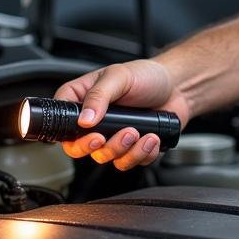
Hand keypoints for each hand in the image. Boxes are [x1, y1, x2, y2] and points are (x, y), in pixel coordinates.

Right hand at [54, 59, 190, 170]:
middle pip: (77, 148)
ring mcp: (111, 136)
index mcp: (83, 99)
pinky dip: (140, 154)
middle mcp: (94, 121)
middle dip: (96, 147)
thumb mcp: (120, 76)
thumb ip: (100, 96)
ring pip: (103, 158)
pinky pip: (127, 162)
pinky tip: (151, 138)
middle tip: (107, 137)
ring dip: (122, 149)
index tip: (87, 132)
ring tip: (138, 132)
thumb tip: (84, 119)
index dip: (67, 133)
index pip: (60, 120)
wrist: (178, 87)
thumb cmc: (146, 75)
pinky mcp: (130, 149)